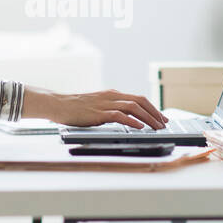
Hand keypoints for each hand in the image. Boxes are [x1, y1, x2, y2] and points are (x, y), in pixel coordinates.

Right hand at [43, 89, 167, 128]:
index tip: (161, 117)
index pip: (138, 99)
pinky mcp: (98, 113)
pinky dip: (132, 121)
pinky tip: (139, 127)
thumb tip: (127, 120)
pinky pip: (119, 115)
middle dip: (155, 112)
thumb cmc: (76, 108)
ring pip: (133, 107)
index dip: (152, 108)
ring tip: (156, 127)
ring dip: (148, 118)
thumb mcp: (97, 106)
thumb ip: (111, 110)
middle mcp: (111, 96)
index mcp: (113, 94)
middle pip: (140, 101)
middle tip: (164, 123)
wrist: (58, 105)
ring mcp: (105, 104)